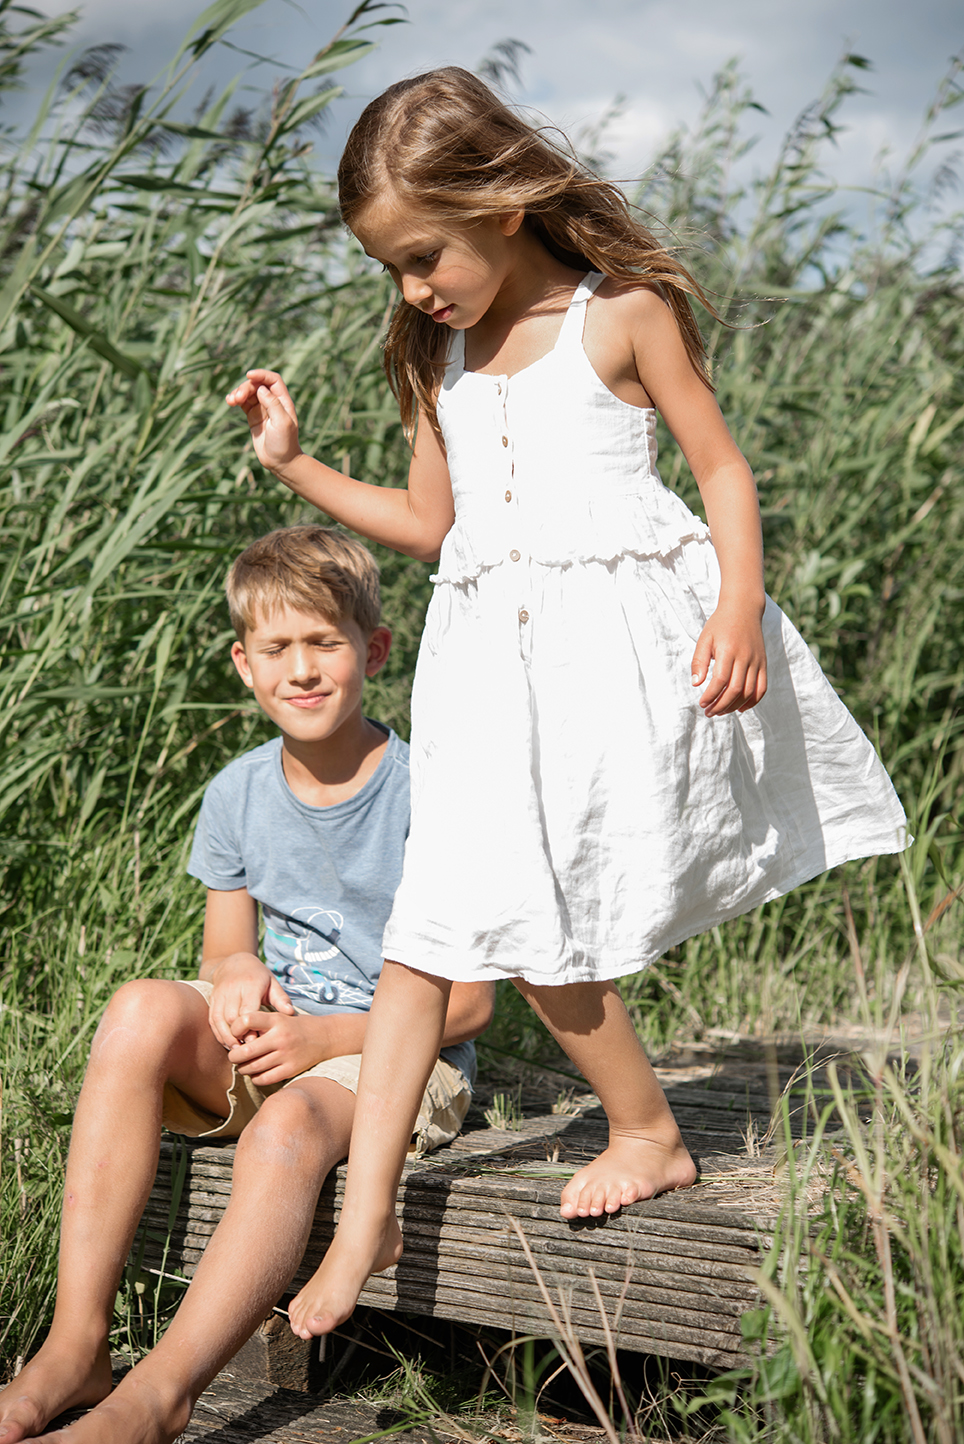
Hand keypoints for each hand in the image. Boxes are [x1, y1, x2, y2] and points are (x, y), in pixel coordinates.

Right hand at [207, 952, 294, 1049]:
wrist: (234, 963)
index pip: (247, 1010)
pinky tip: (227, 1043)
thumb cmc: (258, 976)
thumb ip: (281, 998)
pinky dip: (219, 1034)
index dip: (250, 1028)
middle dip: (238, 1035)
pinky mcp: (212, 1000)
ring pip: (219, 1020)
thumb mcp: (273, 983)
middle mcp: (232, 989)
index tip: (257, 1041)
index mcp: (250, 985)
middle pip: (232, 1017)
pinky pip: (212, 1020)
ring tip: (237, 1049)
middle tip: (248, 1049)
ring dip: (227, 1037)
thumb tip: (290, 1013)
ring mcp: (220, 994)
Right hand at [225, 369, 301, 472]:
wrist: (280, 462)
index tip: (249, 375)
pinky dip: (235, 400)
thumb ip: (272, 404)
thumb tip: (261, 389)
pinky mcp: (253, 417)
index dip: (262, 374)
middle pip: (257, 385)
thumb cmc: (284, 443)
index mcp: (283, 401)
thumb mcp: (282, 423)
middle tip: (237, 398)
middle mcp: (273, 402)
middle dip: (246, 387)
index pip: (273, 380)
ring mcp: (262, 409)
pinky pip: (243, 403)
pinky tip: (229, 401)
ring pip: (248, 393)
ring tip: (231, 401)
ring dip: (238, 393)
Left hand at [227, 1012, 328, 1086]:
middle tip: (234, 1056)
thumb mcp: (280, 1016)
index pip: (246, 1020)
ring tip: (243, 1065)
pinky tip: (256, 1073)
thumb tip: (234, 1037)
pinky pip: (264, 1079)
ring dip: (243, 1068)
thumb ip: (260, 1024)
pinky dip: (255, 1078)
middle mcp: (280, 1037)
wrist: (325, 1037)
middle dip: (234, 1056)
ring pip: (252, 1067)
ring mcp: (286, 1055)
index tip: (235, 1034)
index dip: (234, 1028)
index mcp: (276, 1020)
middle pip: (245, 1051)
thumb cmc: (296, 1027)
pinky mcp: (291, 1070)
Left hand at [691, 600, 767, 717]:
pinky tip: (740, 708)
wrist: (744, 609)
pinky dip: (752, 701)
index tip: (702, 703)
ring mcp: (757, 661)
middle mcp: (745, 657)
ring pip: (748, 692)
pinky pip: (762, 688)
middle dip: (721, 705)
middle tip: (709, 712)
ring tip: (720, 712)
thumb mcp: (704, 639)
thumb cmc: (720, 624)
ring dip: (734, 706)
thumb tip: (696, 685)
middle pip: (735, 690)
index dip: (711, 696)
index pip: (720, 680)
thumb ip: (699, 661)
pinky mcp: (763, 663)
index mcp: (728, 650)